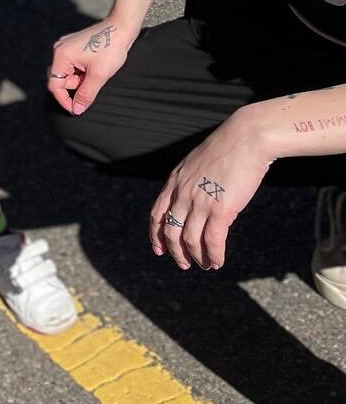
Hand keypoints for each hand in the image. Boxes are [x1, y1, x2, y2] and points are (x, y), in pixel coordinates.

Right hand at [47, 19, 131, 115]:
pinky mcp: (74, 46)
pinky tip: (95, 66)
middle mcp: (59, 49)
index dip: (65, 100)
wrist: (121, 27)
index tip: (77, 109)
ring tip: (97, 71)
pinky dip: (83, 71)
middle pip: (62, 79)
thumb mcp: (99, 75)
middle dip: (77, 86)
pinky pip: (73, 65)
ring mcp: (66, 46)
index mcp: (61, 55)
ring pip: (69, 73)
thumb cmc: (110, 48)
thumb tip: (77, 110)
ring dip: (82, 78)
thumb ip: (86, 94)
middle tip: (94, 82)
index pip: (55, 85)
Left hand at [149, 106, 272, 270]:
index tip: (159, 249)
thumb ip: (191, 180)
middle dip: (175, 251)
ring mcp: (200, 202)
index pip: (157, 213)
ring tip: (205, 266)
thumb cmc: (228, 147)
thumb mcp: (199, 162)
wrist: (247, 137)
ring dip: (196, 257)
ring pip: (190, 240)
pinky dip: (214, 255)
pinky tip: (218, 262)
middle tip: (184, 264)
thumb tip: (195, 196)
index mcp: (176, 180)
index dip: (156, 234)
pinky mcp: (221, 209)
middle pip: (170, 230)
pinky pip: (212, 241)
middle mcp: (183, 192)